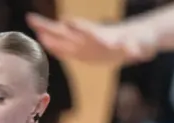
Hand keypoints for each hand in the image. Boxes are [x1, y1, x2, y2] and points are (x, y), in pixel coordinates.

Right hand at [25, 13, 156, 64]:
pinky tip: (41, 39)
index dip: (79, 27)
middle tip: (33, 19)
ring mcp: (84, 43)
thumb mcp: (141, 46)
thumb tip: (137, 53)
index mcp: (103, 37)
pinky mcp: (82, 50)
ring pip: (62, 37)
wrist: (138, 38)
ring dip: (47, 32)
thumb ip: (136, 49)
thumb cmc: (141, 41)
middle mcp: (90, 37)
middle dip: (51, 26)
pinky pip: (65, 48)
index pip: (88, 31)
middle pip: (67, 31)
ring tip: (32, 25)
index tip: (67, 21)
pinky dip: (54, 44)